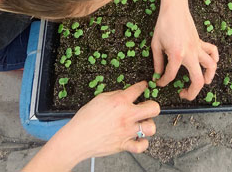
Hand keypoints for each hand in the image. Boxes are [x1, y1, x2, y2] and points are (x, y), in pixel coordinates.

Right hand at [22, 82, 159, 171]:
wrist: (77, 138)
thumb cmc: (86, 118)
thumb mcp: (100, 98)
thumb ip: (116, 94)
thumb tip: (126, 93)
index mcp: (120, 101)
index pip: (139, 89)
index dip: (143, 86)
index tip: (145, 86)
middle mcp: (127, 115)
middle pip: (154, 108)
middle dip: (153, 105)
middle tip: (147, 106)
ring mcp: (127, 131)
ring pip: (151, 127)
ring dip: (148, 124)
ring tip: (141, 123)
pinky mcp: (124, 145)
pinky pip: (142, 146)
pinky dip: (142, 142)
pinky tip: (138, 138)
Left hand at [151, 5, 218, 100]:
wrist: (174, 9)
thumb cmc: (163, 25)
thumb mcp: (155, 44)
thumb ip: (158, 61)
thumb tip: (158, 73)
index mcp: (176, 55)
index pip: (170, 76)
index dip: (163, 82)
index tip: (158, 82)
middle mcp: (190, 54)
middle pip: (197, 80)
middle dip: (191, 92)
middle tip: (184, 95)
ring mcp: (198, 48)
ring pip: (211, 66)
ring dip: (208, 77)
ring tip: (203, 83)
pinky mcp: (200, 42)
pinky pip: (212, 52)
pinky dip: (214, 59)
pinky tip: (209, 64)